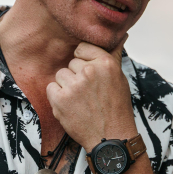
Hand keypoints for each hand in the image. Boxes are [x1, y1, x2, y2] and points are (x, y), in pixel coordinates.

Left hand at [46, 35, 136, 151]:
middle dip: (76, 76)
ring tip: (80, 101)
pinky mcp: (60, 99)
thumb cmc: (116, 108)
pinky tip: (71, 106)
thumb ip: (113, 55)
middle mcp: (89, 71)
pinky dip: (57, 97)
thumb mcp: (120, 78)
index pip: (82, 48)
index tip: (90, 76)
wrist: (111, 137)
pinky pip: (51, 88)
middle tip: (88, 93)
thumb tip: (121, 35)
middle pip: (71, 63)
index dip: (84, 62)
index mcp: (105, 63)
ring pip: (60, 75)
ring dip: (67, 87)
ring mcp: (74, 86)